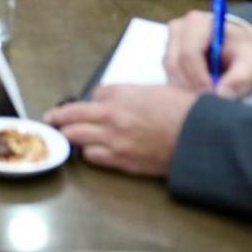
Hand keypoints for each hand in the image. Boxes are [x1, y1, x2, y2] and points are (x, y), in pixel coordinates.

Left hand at [45, 84, 197, 176]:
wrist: (201, 138)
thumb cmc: (182, 109)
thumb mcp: (152, 90)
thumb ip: (125, 94)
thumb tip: (107, 98)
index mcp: (118, 96)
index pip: (87, 98)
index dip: (82, 103)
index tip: (73, 107)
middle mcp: (110, 117)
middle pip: (70, 117)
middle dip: (58, 119)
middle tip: (50, 121)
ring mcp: (114, 141)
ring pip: (77, 139)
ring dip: (71, 137)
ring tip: (66, 137)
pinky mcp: (123, 161)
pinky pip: (94, 157)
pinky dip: (89, 153)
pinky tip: (90, 151)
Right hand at [164, 10, 251, 96]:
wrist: (234, 44)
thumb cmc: (241, 49)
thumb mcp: (251, 60)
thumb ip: (241, 76)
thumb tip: (221, 91)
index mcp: (198, 22)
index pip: (189, 53)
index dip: (199, 76)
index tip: (212, 91)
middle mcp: (179, 27)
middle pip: (176, 63)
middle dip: (193, 83)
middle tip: (210, 93)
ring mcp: (170, 38)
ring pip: (171, 69)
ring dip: (188, 84)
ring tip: (207, 86)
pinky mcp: (167, 50)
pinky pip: (169, 72)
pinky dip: (183, 82)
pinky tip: (199, 82)